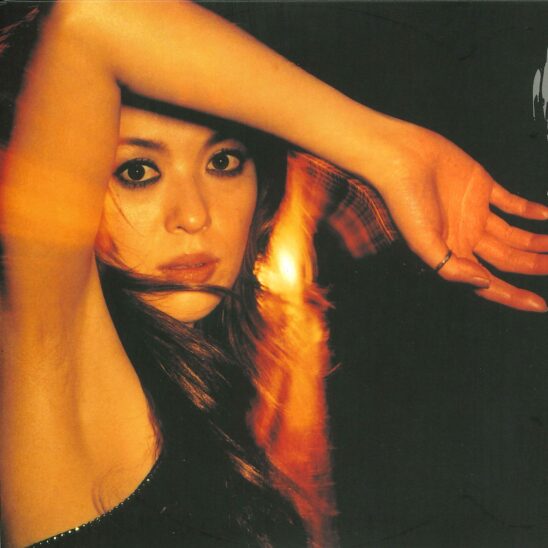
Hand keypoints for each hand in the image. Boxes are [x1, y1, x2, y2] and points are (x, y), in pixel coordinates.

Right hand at [373, 122, 547, 311]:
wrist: (402, 157)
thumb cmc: (404, 200)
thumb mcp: (422, 242)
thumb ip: (451, 268)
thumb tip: (483, 281)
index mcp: (452, 252)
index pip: (487, 282)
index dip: (512, 296)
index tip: (538, 304)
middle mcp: (466, 235)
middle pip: (507, 259)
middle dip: (534, 266)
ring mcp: (476, 211)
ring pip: (514, 234)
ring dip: (537, 242)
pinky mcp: (481, 186)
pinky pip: (512, 202)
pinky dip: (531, 210)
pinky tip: (546, 215)